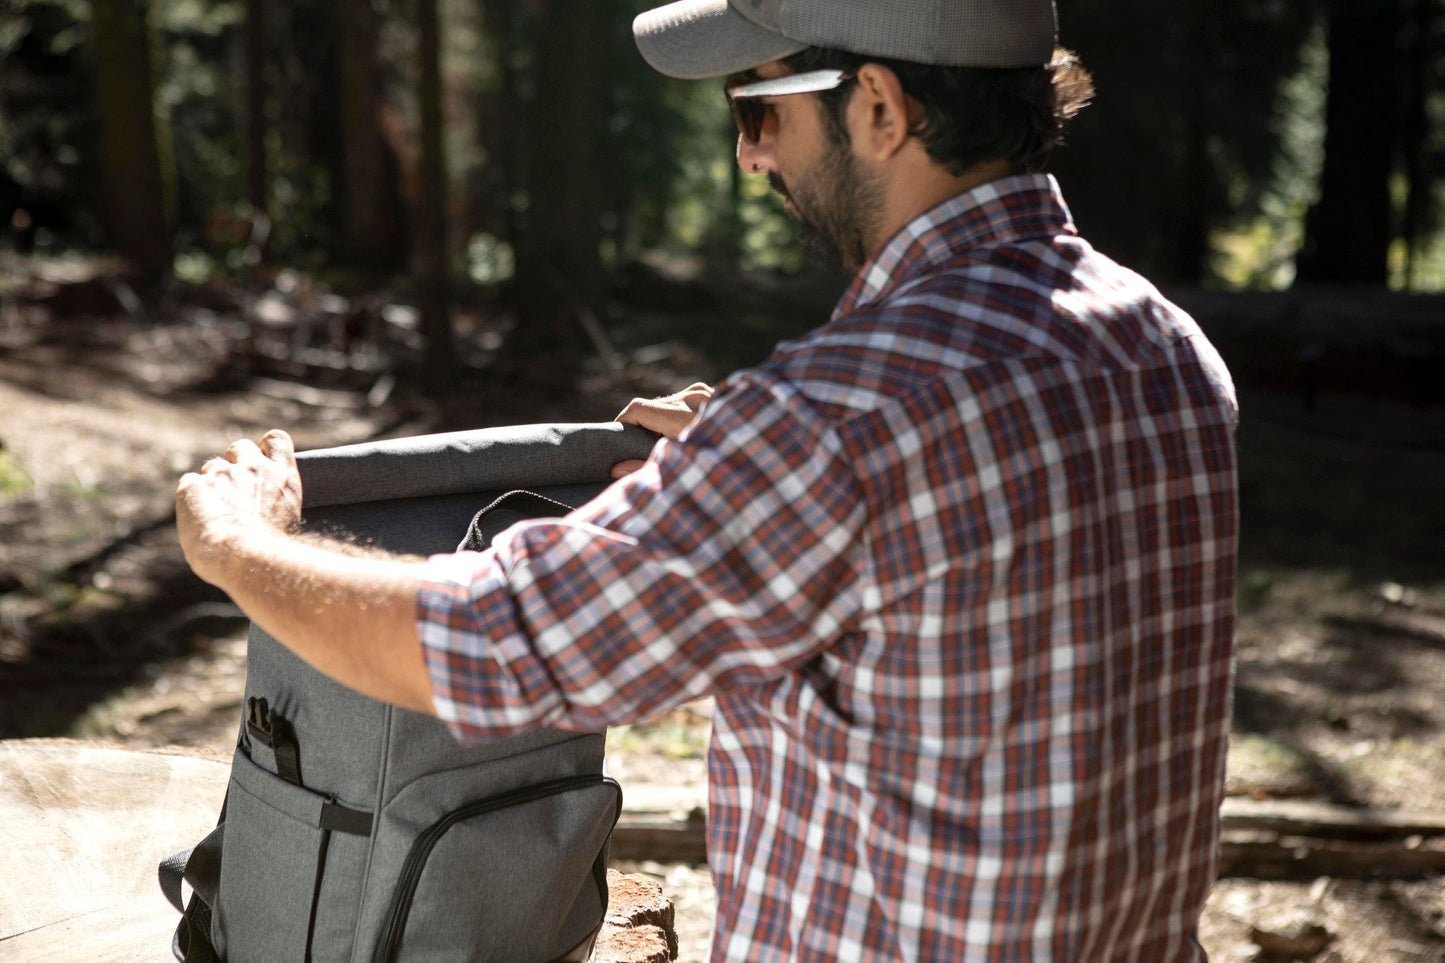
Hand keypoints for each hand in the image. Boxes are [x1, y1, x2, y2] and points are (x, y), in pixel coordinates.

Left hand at [176, 429, 302, 585]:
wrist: (246, 559)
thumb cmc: (271, 554)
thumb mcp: (286, 524)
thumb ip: (272, 504)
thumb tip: (256, 511)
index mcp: (283, 477)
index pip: (276, 439)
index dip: (266, 448)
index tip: (262, 462)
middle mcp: (254, 468)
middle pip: (240, 447)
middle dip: (235, 463)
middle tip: (234, 492)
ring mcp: (221, 474)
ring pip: (213, 468)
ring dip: (214, 485)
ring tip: (218, 517)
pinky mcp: (192, 486)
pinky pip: (190, 484)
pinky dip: (193, 498)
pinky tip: (200, 521)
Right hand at [612, 382, 712, 477]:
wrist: (764, 457)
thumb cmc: (713, 469)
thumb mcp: (679, 471)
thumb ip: (645, 468)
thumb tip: (616, 469)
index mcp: (684, 417)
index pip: (638, 409)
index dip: (623, 423)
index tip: (618, 441)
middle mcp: (693, 398)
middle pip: (651, 405)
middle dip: (641, 425)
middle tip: (640, 449)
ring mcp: (704, 392)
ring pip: (666, 403)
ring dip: (659, 420)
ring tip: (666, 443)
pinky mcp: (711, 392)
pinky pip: (682, 401)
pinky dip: (675, 416)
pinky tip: (681, 433)